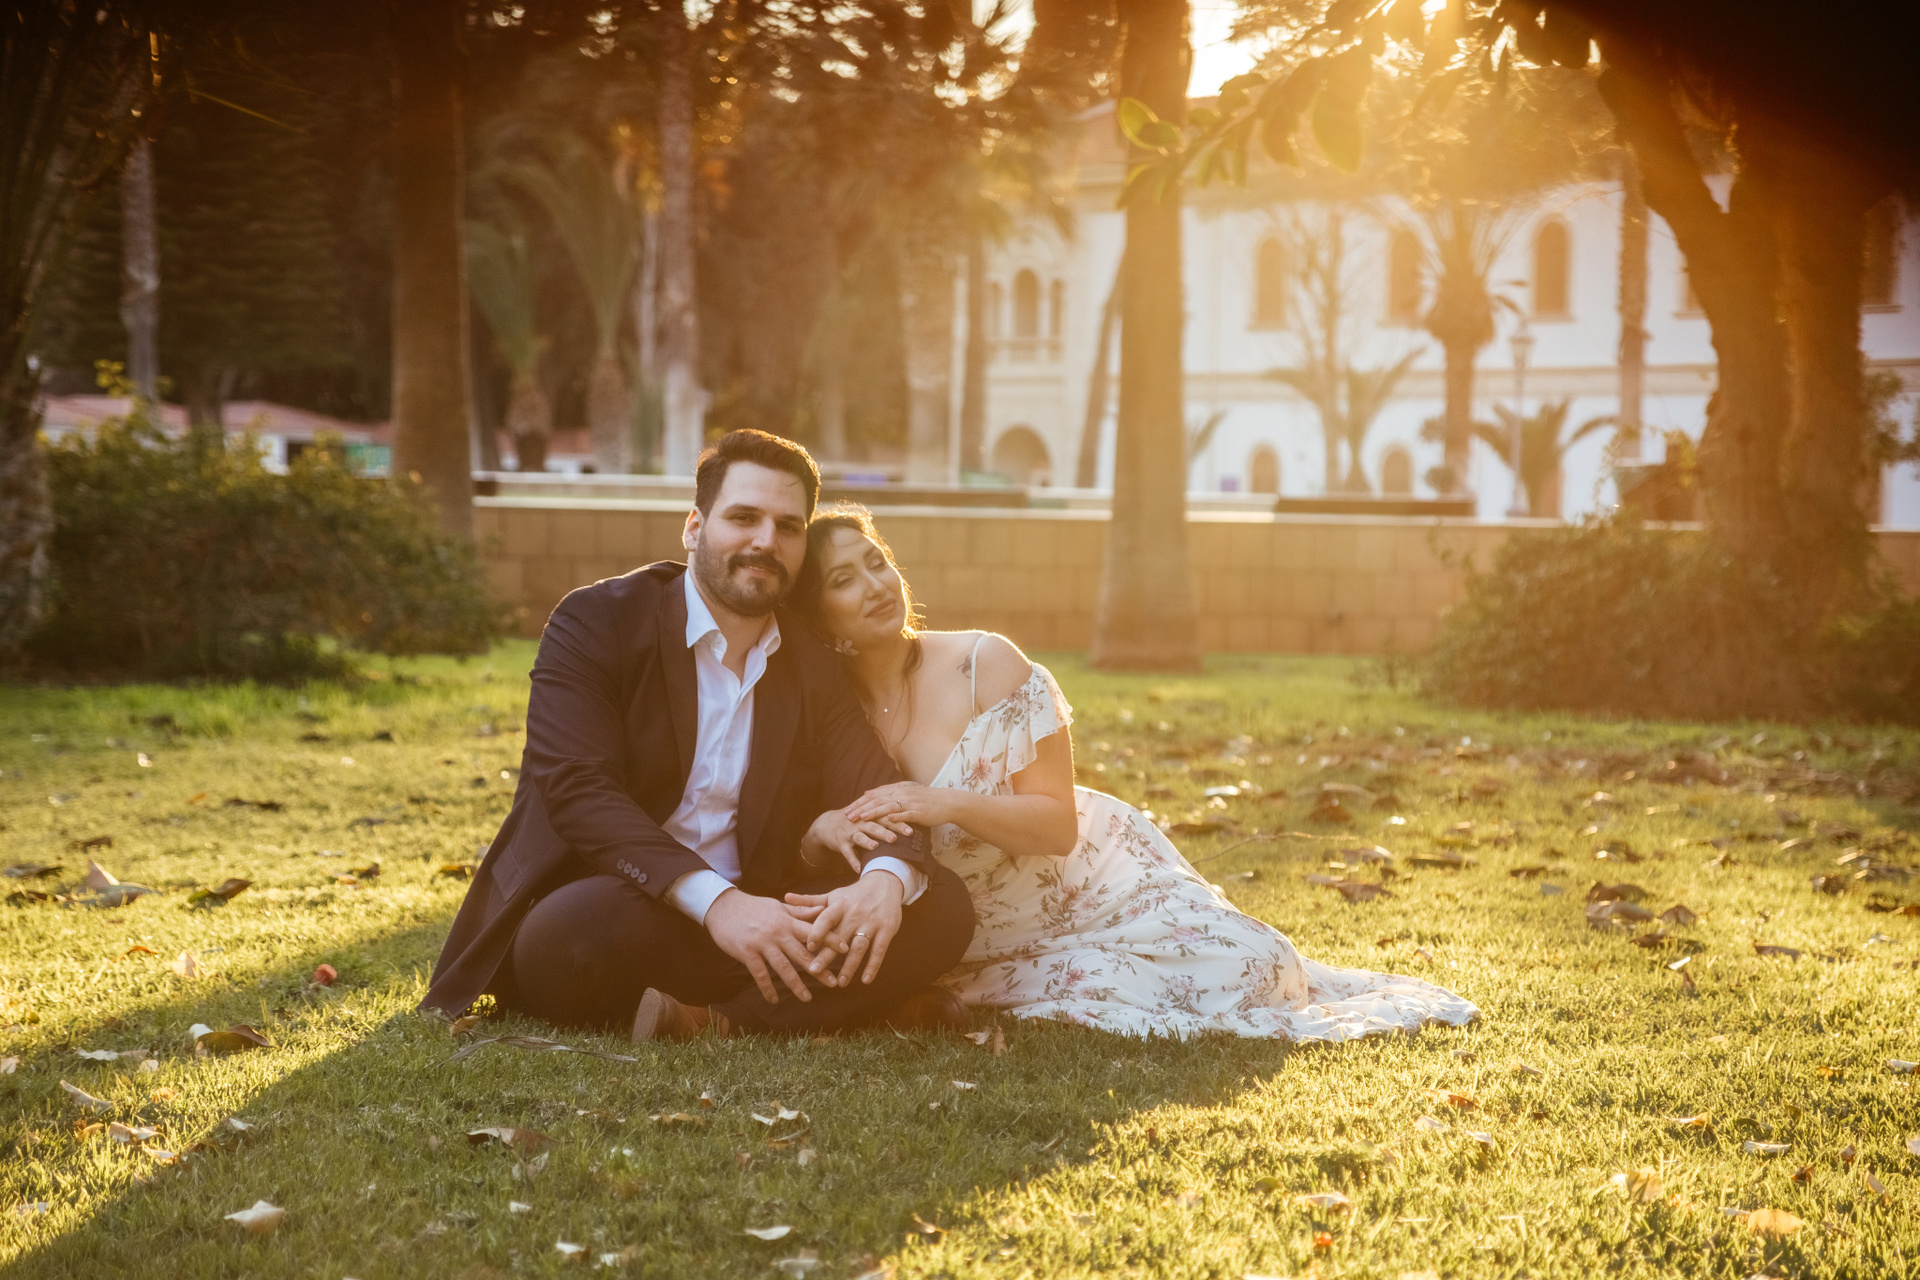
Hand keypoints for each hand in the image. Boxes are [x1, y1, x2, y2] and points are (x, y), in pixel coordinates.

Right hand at [703, 888, 826, 1004]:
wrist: (723, 907)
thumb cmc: (753, 907)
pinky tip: (774, 999)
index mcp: (787, 921)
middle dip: (819, 969)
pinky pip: (760, 974)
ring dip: (796, 984)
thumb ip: (800, 911)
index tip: (846, 949)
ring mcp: (762, 943)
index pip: (813, 931)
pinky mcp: (747, 953)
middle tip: (834, 982)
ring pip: (783, 967)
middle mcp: (778, 932)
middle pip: (802, 953)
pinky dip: (767, 988)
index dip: (830, 939)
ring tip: (807, 998)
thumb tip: (822, 909)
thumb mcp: (778, 907)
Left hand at [783, 871, 904, 986]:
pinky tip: (865, 980)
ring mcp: (872, 923)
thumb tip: (785, 897)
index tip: (808, 947)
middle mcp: (855, 914)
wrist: (885, 883)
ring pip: (859, 947)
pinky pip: (879, 950)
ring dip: (849, 966)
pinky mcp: (886, 930)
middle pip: (840, 937)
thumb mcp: (833, 895)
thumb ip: (810, 901)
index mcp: (840, 906)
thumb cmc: (853, 894)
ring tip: (840, 983)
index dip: (818, 932)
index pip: (827, 918)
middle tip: (814, 972)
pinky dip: (873, 966)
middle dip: (827, 955)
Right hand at [802, 808, 913, 874]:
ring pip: (860, 837)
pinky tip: (858, 869)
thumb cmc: (853, 821)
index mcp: (869, 816)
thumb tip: (907, 821)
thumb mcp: (867, 816)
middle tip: (896, 837)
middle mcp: (859, 822)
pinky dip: (852, 860)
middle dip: (885, 831)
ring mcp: (849, 832)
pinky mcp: (840, 842)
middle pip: (874, 826)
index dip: (898, 823)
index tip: (911, 829)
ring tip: (875, 847)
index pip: (886, 818)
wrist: (826, 824)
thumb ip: (884, 817)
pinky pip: (847, 852)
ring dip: (867, 842)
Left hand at [843, 782, 948, 827]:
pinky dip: (896, 817)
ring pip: (888, 806)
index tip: (847, 809)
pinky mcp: (919, 811)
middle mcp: (901, 793)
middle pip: (877, 800)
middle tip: (848, 815)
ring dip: (874, 812)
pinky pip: (906, 814)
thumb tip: (868, 792)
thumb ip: (887, 793)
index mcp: (897, 789)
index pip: (874, 795)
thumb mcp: (905, 792)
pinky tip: (887, 820)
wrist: (947, 802)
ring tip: (862, 818)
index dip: (859, 802)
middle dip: (861, 808)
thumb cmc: (926, 800)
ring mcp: (910, 802)